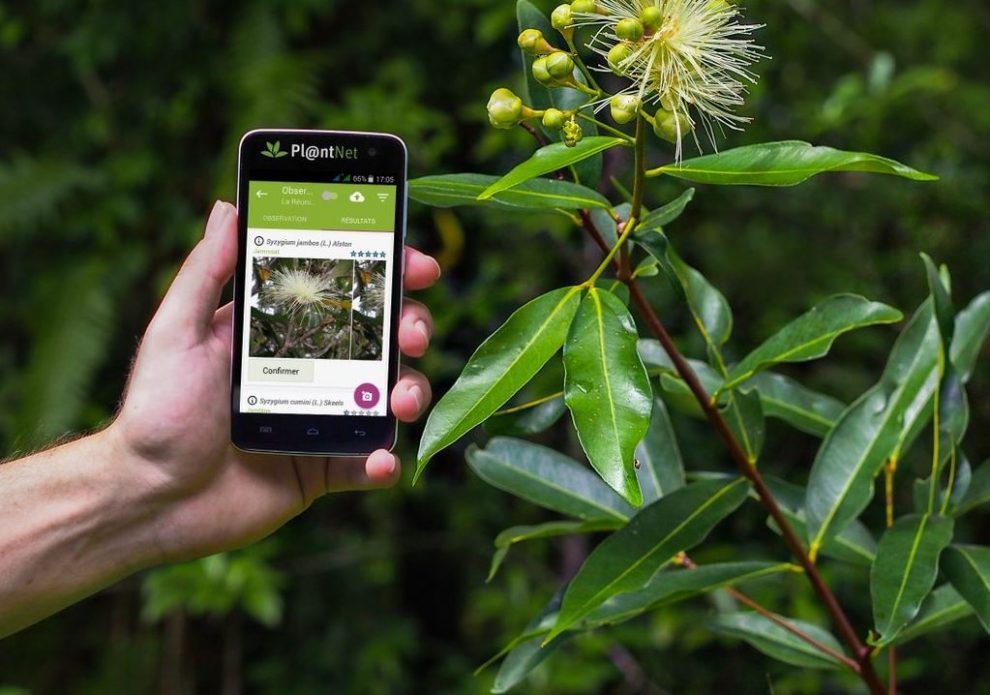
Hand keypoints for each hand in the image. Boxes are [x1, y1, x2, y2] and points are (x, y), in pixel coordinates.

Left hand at [108, 201, 439, 562]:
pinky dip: (386, 462)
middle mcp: (311, 369)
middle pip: (381, 339)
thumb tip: (228, 207)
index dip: (388, 274)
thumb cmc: (156, 411)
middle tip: (412, 334)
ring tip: (400, 400)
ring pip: (388, 396)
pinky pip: (370, 462)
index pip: (345, 291)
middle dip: (411, 328)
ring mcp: (322, 418)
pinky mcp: (325, 468)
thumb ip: (205, 272)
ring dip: (410, 391)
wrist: (149, 498)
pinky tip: (381, 461)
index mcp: (281, 330)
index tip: (417, 265)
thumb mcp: (177, 332)